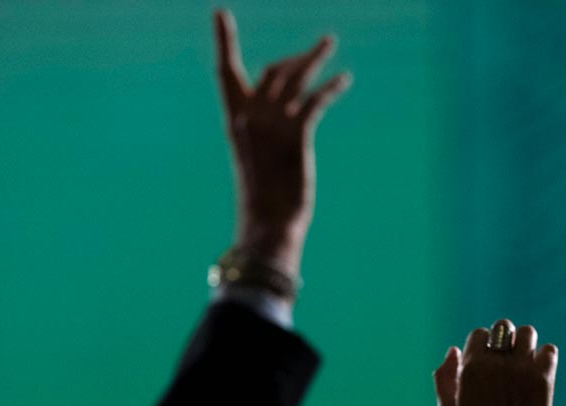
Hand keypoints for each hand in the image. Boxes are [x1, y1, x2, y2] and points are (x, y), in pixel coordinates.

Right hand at [214, 10, 350, 277]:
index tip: (221, 12)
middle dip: (295, 57)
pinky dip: (331, 87)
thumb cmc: (262, 200)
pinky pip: (315, 101)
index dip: (224, 41)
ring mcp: (272, 126)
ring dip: (314, 57)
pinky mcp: (296, 137)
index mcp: (235, 121)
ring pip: (295, 78)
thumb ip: (262, 134)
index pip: (225, 72)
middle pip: (272, 70)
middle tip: (319, 47)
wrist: (267, 223)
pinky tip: (344, 80)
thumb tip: (277, 124)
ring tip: (330, 42)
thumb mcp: (256, 160)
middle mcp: (250, 117)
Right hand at [434, 320, 557, 405]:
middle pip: (504, 327)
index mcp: (471, 367)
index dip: (482, 346)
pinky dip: (545, 357)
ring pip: (528, 334)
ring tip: (524, 360)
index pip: (479, 335)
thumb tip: (454, 350)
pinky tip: (538, 370)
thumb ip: (444, 378)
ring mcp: (522, 368)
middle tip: (507, 357)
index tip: (487, 361)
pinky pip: (549, 350)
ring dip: (525, 344)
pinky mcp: (544, 378)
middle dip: (504, 339)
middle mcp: (497, 363)